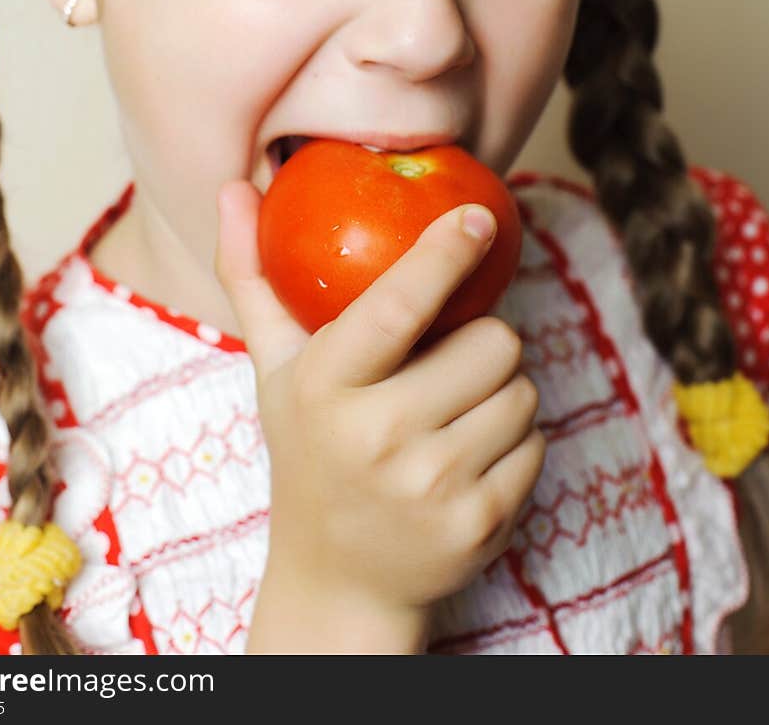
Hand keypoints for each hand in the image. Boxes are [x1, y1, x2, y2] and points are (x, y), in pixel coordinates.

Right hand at [215, 180, 544, 614]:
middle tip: (449, 358)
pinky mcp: (478, 524)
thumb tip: (233, 187)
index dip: (444, 254)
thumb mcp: (275, 370)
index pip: (398, 305)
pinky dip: (514, 443)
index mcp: (326, 385)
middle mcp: (377, 436)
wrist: (337, 582)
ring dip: (502, 390)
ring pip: (522, 391)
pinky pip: (535, 445)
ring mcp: (431, 485)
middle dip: (483, 340)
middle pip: (491, 342)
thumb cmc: (309, 450)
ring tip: (454, 411)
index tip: (477, 218)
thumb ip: (255, 278)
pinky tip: (468, 457)